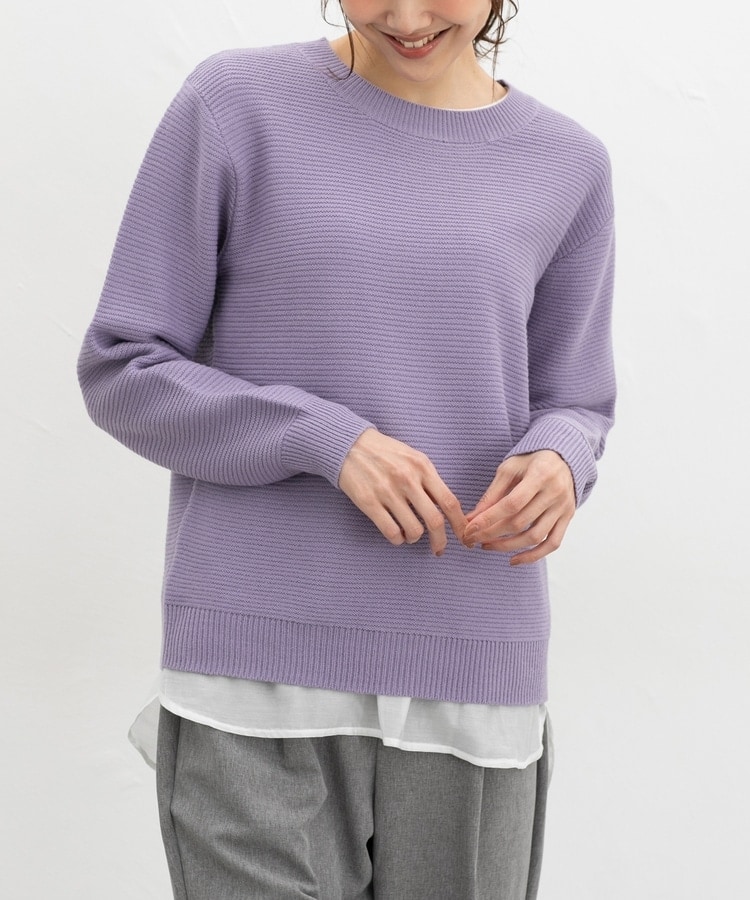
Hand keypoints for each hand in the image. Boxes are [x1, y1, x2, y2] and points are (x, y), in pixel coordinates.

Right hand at [339, 429, 466, 555]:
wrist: (350, 445)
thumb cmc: (385, 453)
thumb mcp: (413, 457)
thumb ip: (430, 479)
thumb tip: (447, 508)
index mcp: (422, 467)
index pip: (449, 502)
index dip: (459, 524)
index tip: (462, 536)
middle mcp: (407, 479)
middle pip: (435, 521)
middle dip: (441, 541)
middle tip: (439, 549)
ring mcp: (387, 491)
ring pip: (413, 530)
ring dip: (415, 539)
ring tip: (410, 535)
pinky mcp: (369, 502)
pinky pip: (391, 532)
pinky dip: (397, 539)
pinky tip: (396, 534)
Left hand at [463, 450, 575, 565]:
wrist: (564, 458)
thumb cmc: (531, 462)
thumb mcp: (509, 469)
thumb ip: (492, 493)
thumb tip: (472, 519)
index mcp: (540, 475)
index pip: (511, 504)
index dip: (489, 519)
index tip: (469, 530)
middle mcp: (555, 493)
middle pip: (520, 522)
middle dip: (492, 534)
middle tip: (472, 539)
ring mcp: (563, 507)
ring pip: (535, 536)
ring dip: (508, 546)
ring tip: (487, 546)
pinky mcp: (567, 518)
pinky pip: (552, 543)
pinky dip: (533, 556)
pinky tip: (513, 560)